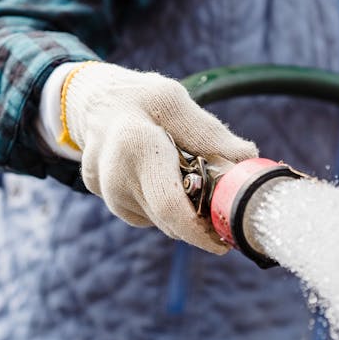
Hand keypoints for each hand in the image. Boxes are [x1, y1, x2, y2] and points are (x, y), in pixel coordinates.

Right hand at [63, 63, 257, 251]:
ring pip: (161, 221)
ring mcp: (107, 195)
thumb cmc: (138, 98)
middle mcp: (115, 178)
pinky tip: (169, 181)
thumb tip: (247, 158)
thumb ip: (209, 132)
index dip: (200, 230)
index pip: (171, 205)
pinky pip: (148, 214)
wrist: (91, 102)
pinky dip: (167, 205)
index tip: (226, 241)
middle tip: (225, 215)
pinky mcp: (108, 202)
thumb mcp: (174, 100)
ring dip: (185, 212)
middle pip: (169, 221)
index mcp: (135, 146)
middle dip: (201, 224)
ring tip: (197, 184)